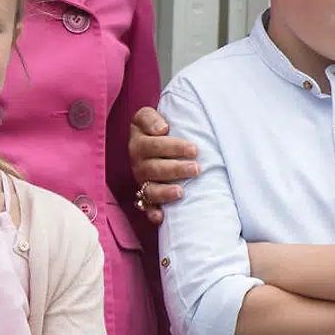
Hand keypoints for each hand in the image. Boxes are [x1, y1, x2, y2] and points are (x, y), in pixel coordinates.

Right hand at [130, 107, 198, 225]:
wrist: (148, 139)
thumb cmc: (154, 127)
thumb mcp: (146, 116)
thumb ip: (150, 118)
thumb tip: (161, 129)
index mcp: (138, 143)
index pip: (154, 146)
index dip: (174, 148)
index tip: (194, 149)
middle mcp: (138, 164)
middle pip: (155, 169)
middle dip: (176, 170)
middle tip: (196, 168)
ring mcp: (141, 181)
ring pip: (150, 189)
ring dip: (165, 192)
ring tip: (181, 192)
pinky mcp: (145, 195)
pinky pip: (146, 206)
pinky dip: (152, 213)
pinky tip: (161, 217)